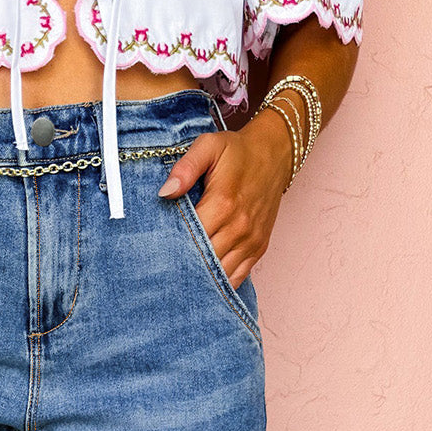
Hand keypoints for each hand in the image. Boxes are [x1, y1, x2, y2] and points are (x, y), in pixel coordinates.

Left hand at [157, 111, 293, 289]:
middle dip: (183, 265)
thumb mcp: (209, 147)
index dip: (172, 246)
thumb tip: (165, 193)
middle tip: (163, 268)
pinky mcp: (258, 248)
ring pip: (220, 274)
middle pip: (204, 260)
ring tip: (180, 278)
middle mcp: (238, 227)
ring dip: (201, 278)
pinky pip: (237, 278)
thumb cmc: (237, 152)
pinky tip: (204, 282)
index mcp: (223, 203)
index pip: (190, 238)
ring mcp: (250, 241)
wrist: (274, 154)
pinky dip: (220, 283)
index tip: (157, 248)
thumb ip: (185, 168)